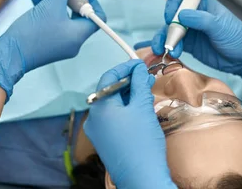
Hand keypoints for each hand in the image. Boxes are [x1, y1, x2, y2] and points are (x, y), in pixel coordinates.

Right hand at [0, 0, 104, 100]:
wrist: (8, 55)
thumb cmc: (32, 33)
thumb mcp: (51, 4)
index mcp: (79, 35)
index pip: (96, 14)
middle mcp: (72, 40)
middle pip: (75, 10)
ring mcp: (58, 41)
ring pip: (59, 12)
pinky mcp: (45, 40)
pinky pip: (49, 19)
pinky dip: (44, 4)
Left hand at [84, 60, 175, 188]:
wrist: (142, 178)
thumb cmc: (142, 144)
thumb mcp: (142, 108)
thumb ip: (139, 84)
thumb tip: (137, 69)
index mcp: (98, 107)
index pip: (108, 78)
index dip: (125, 68)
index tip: (139, 64)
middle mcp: (94, 119)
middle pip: (110, 91)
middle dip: (129, 82)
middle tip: (146, 76)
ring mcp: (98, 131)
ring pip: (113, 105)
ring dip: (129, 95)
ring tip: (146, 90)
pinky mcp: (106, 141)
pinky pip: (114, 118)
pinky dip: (126, 109)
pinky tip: (141, 107)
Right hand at [149, 0, 241, 94]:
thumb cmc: (238, 37)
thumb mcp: (221, 26)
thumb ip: (201, 19)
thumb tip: (181, 15)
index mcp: (202, 4)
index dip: (172, 3)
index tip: (171, 17)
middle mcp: (193, 16)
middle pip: (170, 14)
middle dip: (167, 26)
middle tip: (170, 40)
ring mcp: (189, 30)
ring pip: (169, 31)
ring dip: (165, 40)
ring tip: (168, 51)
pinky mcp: (189, 45)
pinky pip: (173, 44)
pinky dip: (168, 48)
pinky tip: (170, 55)